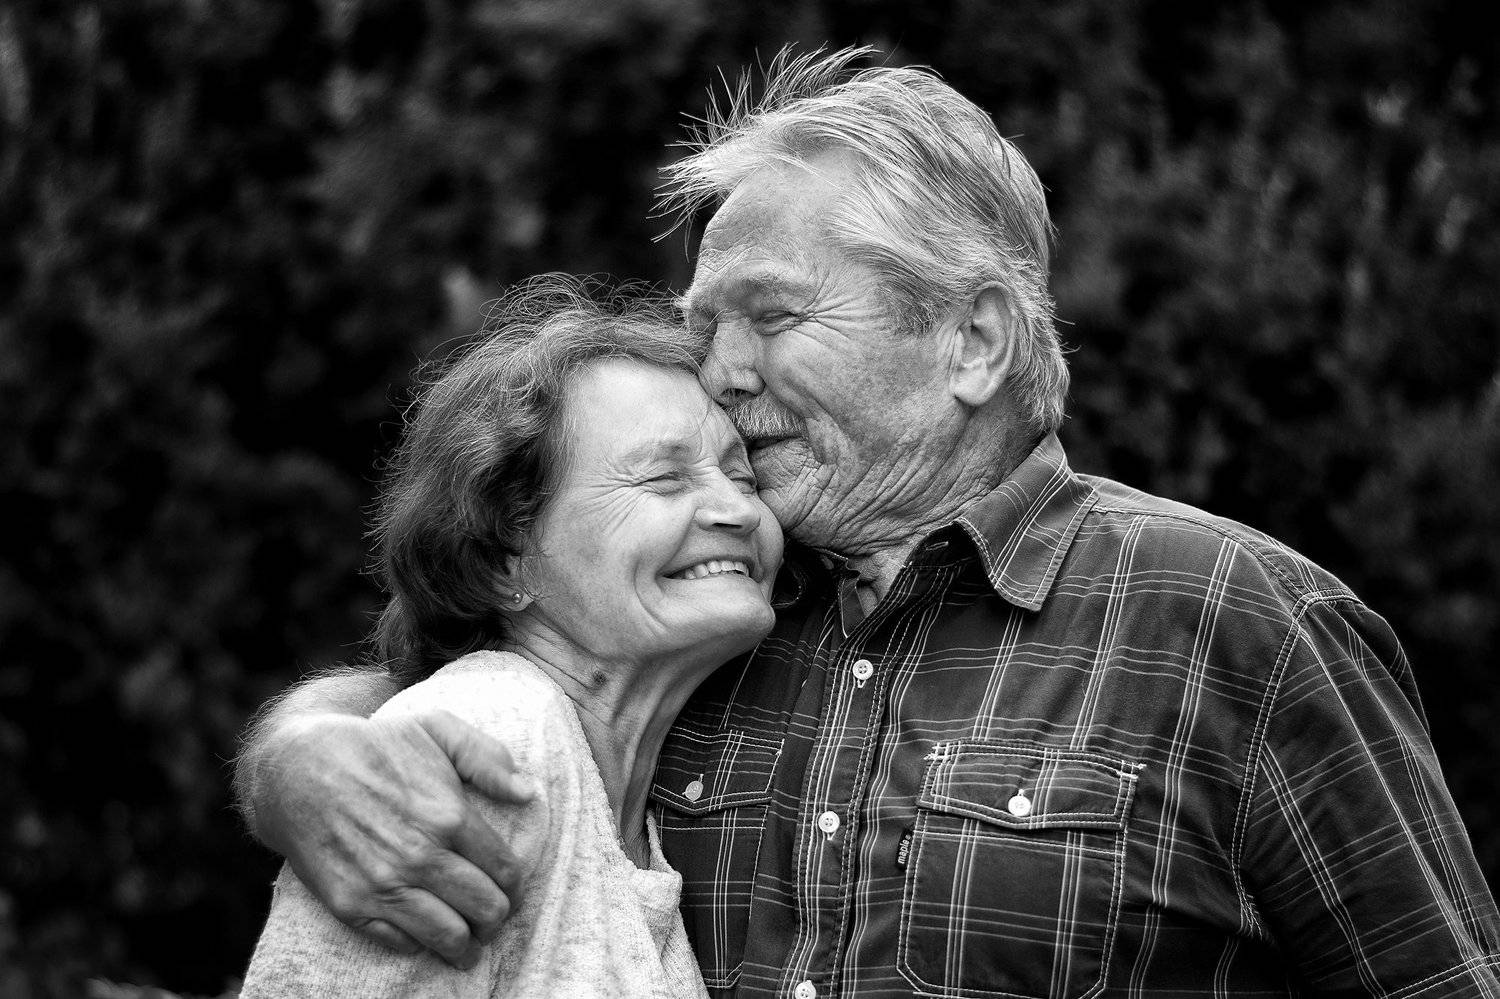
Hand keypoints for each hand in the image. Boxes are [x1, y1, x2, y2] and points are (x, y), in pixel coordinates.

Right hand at [251, 709, 534, 967]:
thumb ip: (487, 757)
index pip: (506, 871)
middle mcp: (421, 855)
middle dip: (498, 918)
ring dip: (467, 945)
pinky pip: (402, 942)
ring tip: (469, 942)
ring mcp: (385, 884)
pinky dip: (422, 944)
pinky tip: (427, 933)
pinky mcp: (352, 905)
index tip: (511, 888)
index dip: (516, 885)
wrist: (299, 769)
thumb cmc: (376, 745)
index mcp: (449, 815)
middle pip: (486, 909)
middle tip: (493, 916)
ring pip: (450, 937)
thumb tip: (528, 792)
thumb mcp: (436, 728)